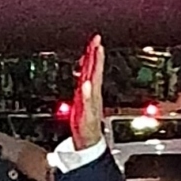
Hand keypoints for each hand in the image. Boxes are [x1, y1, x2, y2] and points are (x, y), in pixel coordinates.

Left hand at [70, 34, 104, 150]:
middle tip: (97, 41)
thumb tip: (83, 67)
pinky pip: (86, 102)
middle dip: (96, 56)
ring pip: (93, 83)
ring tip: (96, 56)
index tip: (96, 39)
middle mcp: (92, 94)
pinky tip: (87, 84)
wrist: (88, 141)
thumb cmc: (85, 120)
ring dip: (95, 69)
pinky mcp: (86, 114)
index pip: (93, 68)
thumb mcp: (82, 99)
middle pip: (94, 72)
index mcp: (91, 90)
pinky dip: (87, 93)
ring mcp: (90, 103)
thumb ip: (84, 82)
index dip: (94, 53)